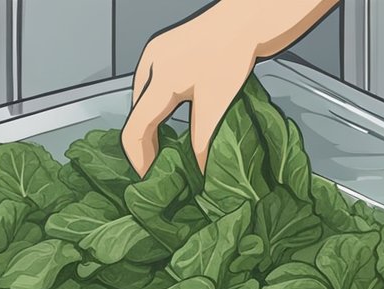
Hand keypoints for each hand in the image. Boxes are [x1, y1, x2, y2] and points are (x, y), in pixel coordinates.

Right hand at [120, 0, 337, 175]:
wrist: (248, 17)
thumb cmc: (233, 52)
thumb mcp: (218, 104)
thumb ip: (203, 141)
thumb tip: (198, 171)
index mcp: (158, 80)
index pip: (135, 130)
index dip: (139, 159)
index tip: (149, 177)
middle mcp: (150, 65)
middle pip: (136, 115)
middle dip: (146, 142)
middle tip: (161, 164)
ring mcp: (156, 54)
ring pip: (144, 99)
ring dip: (154, 123)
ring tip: (170, 143)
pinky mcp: (166, 48)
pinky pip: (153, 84)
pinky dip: (160, 104)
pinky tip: (178, 113)